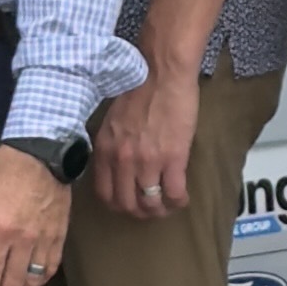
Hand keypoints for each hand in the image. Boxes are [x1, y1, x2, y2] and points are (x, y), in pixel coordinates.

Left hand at [89, 67, 200, 220]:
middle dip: (139, 213)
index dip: (117, 204)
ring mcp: (147, 162)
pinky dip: (179, 201)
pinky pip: (175, 193)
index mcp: (106, 150)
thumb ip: (112, 144)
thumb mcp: (112, 120)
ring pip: (151, 203)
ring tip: (166, 206)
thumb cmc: (138, 88)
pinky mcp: (173, 159)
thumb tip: (116, 163)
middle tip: (149, 209)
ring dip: (159, 210)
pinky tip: (182, 197)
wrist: (161, 73)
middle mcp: (122, 160)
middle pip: (127, 204)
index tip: (127, 203)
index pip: (104, 192)